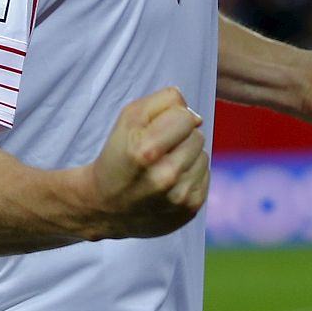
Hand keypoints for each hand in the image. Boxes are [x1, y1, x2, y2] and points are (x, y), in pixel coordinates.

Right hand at [83, 87, 208, 239]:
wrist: (106, 206)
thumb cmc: (118, 155)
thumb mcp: (127, 119)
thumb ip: (161, 102)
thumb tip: (194, 114)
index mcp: (146, 151)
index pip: (185, 117)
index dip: (173, 117)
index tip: (158, 128)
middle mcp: (165, 176)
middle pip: (197, 136)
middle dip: (180, 138)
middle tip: (158, 149)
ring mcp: (179, 196)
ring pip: (203, 156)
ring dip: (187, 156)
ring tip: (163, 165)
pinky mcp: (190, 209)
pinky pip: (205, 176)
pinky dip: (190, 174)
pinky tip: (171, 181)